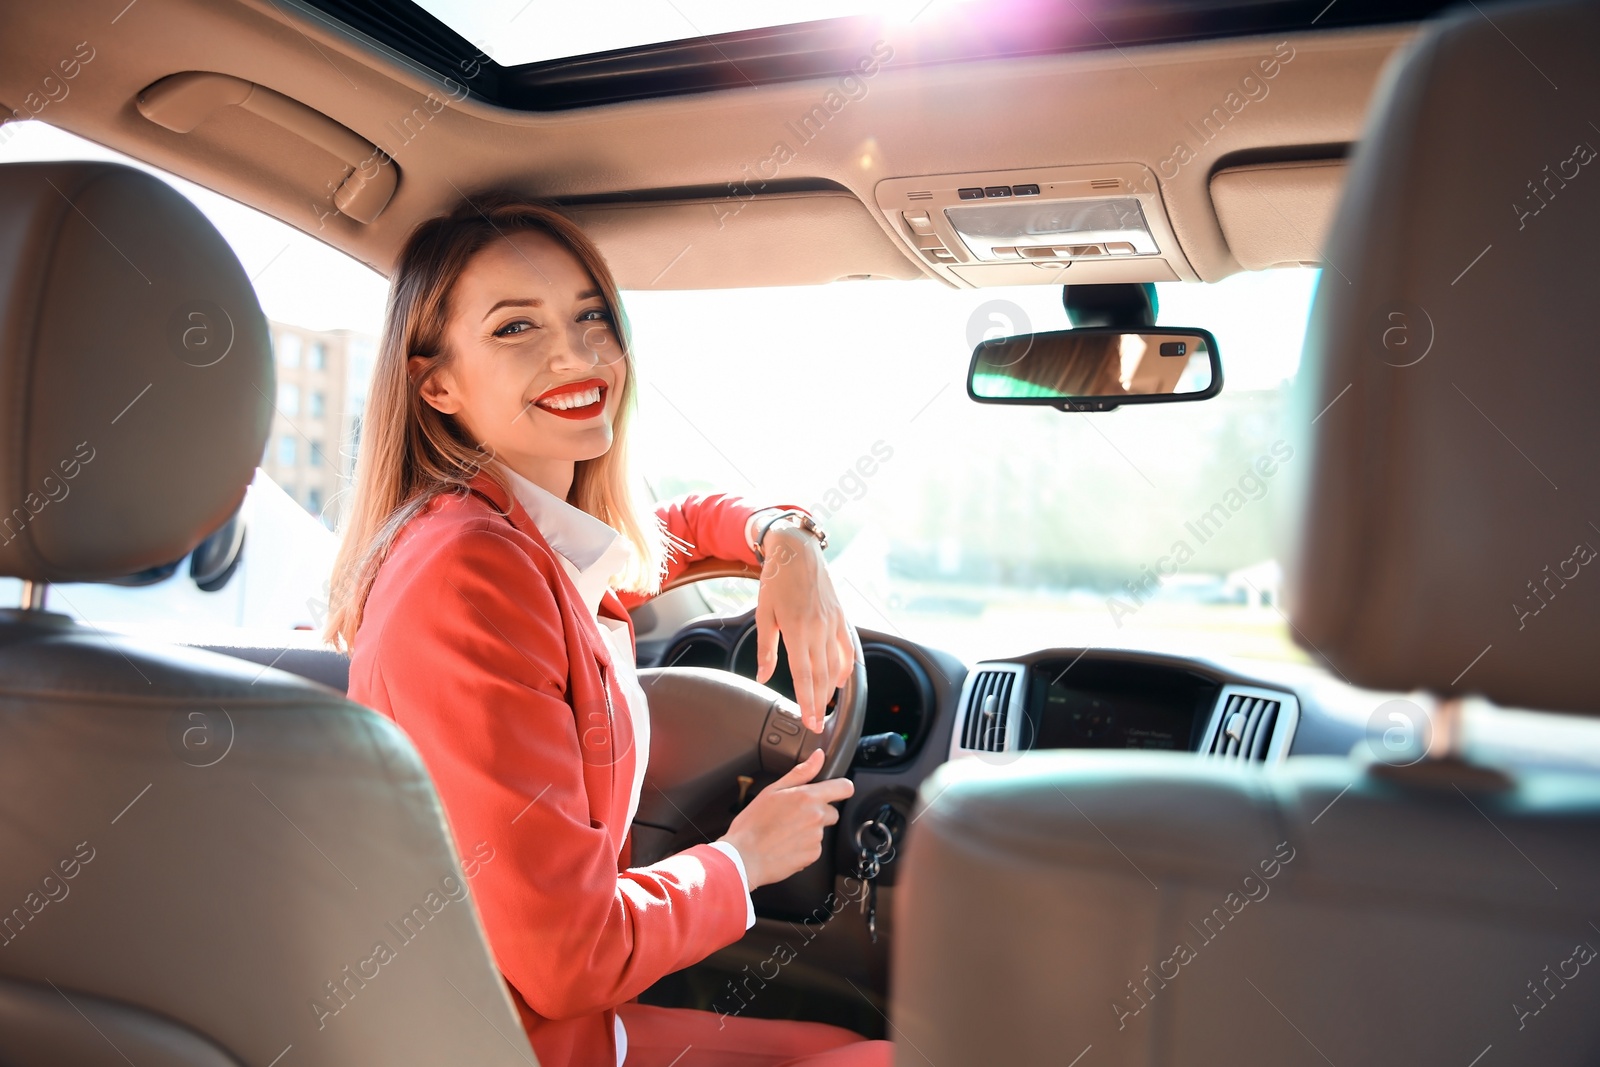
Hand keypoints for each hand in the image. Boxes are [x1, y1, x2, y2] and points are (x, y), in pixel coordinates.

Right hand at [719, 749, 853, 888]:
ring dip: (809, 829)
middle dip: (818, 811)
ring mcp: (816, 838)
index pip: (844, 788)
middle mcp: (816, 817)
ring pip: (820, 830)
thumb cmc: (752, 825)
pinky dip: (803, 846)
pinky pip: (814, 847)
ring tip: (785, 831)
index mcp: (808, 797)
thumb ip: (800, 772)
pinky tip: (785, 844)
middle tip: (794, 814)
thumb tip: (818, 757)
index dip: (841, 787)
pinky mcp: (812, 856)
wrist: (743, 857)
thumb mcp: (772, 790)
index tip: (835, 790)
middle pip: (831, 811)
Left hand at [755, 525, 853, 730]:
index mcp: (796, 629)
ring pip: (834, 665)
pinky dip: (845, 668)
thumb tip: (763, 677)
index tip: (809, 721)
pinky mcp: (840, 617)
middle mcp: (818, 628)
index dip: (807, 701)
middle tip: (816, 725)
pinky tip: (840, 681)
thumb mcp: (763, 614)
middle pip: (821, 676)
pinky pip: (846, 649)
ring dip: (830, 690)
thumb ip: (766, 649)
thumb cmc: (776, 580)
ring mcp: (832, 623)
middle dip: (819, 703)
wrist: (797, 550)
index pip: (803, 675)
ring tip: (825, 708)